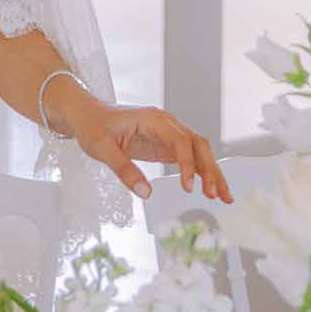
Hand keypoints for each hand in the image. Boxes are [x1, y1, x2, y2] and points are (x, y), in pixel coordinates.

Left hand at [72, 101, 231, 204]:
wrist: (86, 114)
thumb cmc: (93, 126)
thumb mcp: (102, 148)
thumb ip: (124, 169)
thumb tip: (146, 193)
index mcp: (154, 119)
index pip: (179, 141)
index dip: (187, 164)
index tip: (187, 187)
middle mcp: (167, 124)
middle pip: (197, 144)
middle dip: (209, 169)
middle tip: (214, 195)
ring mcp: (169, 134)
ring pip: (199, 151)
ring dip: (212, 172)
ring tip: (224, 197)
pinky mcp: (166, 145)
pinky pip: (190, 157)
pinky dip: (201, 173)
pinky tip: (210, 189)